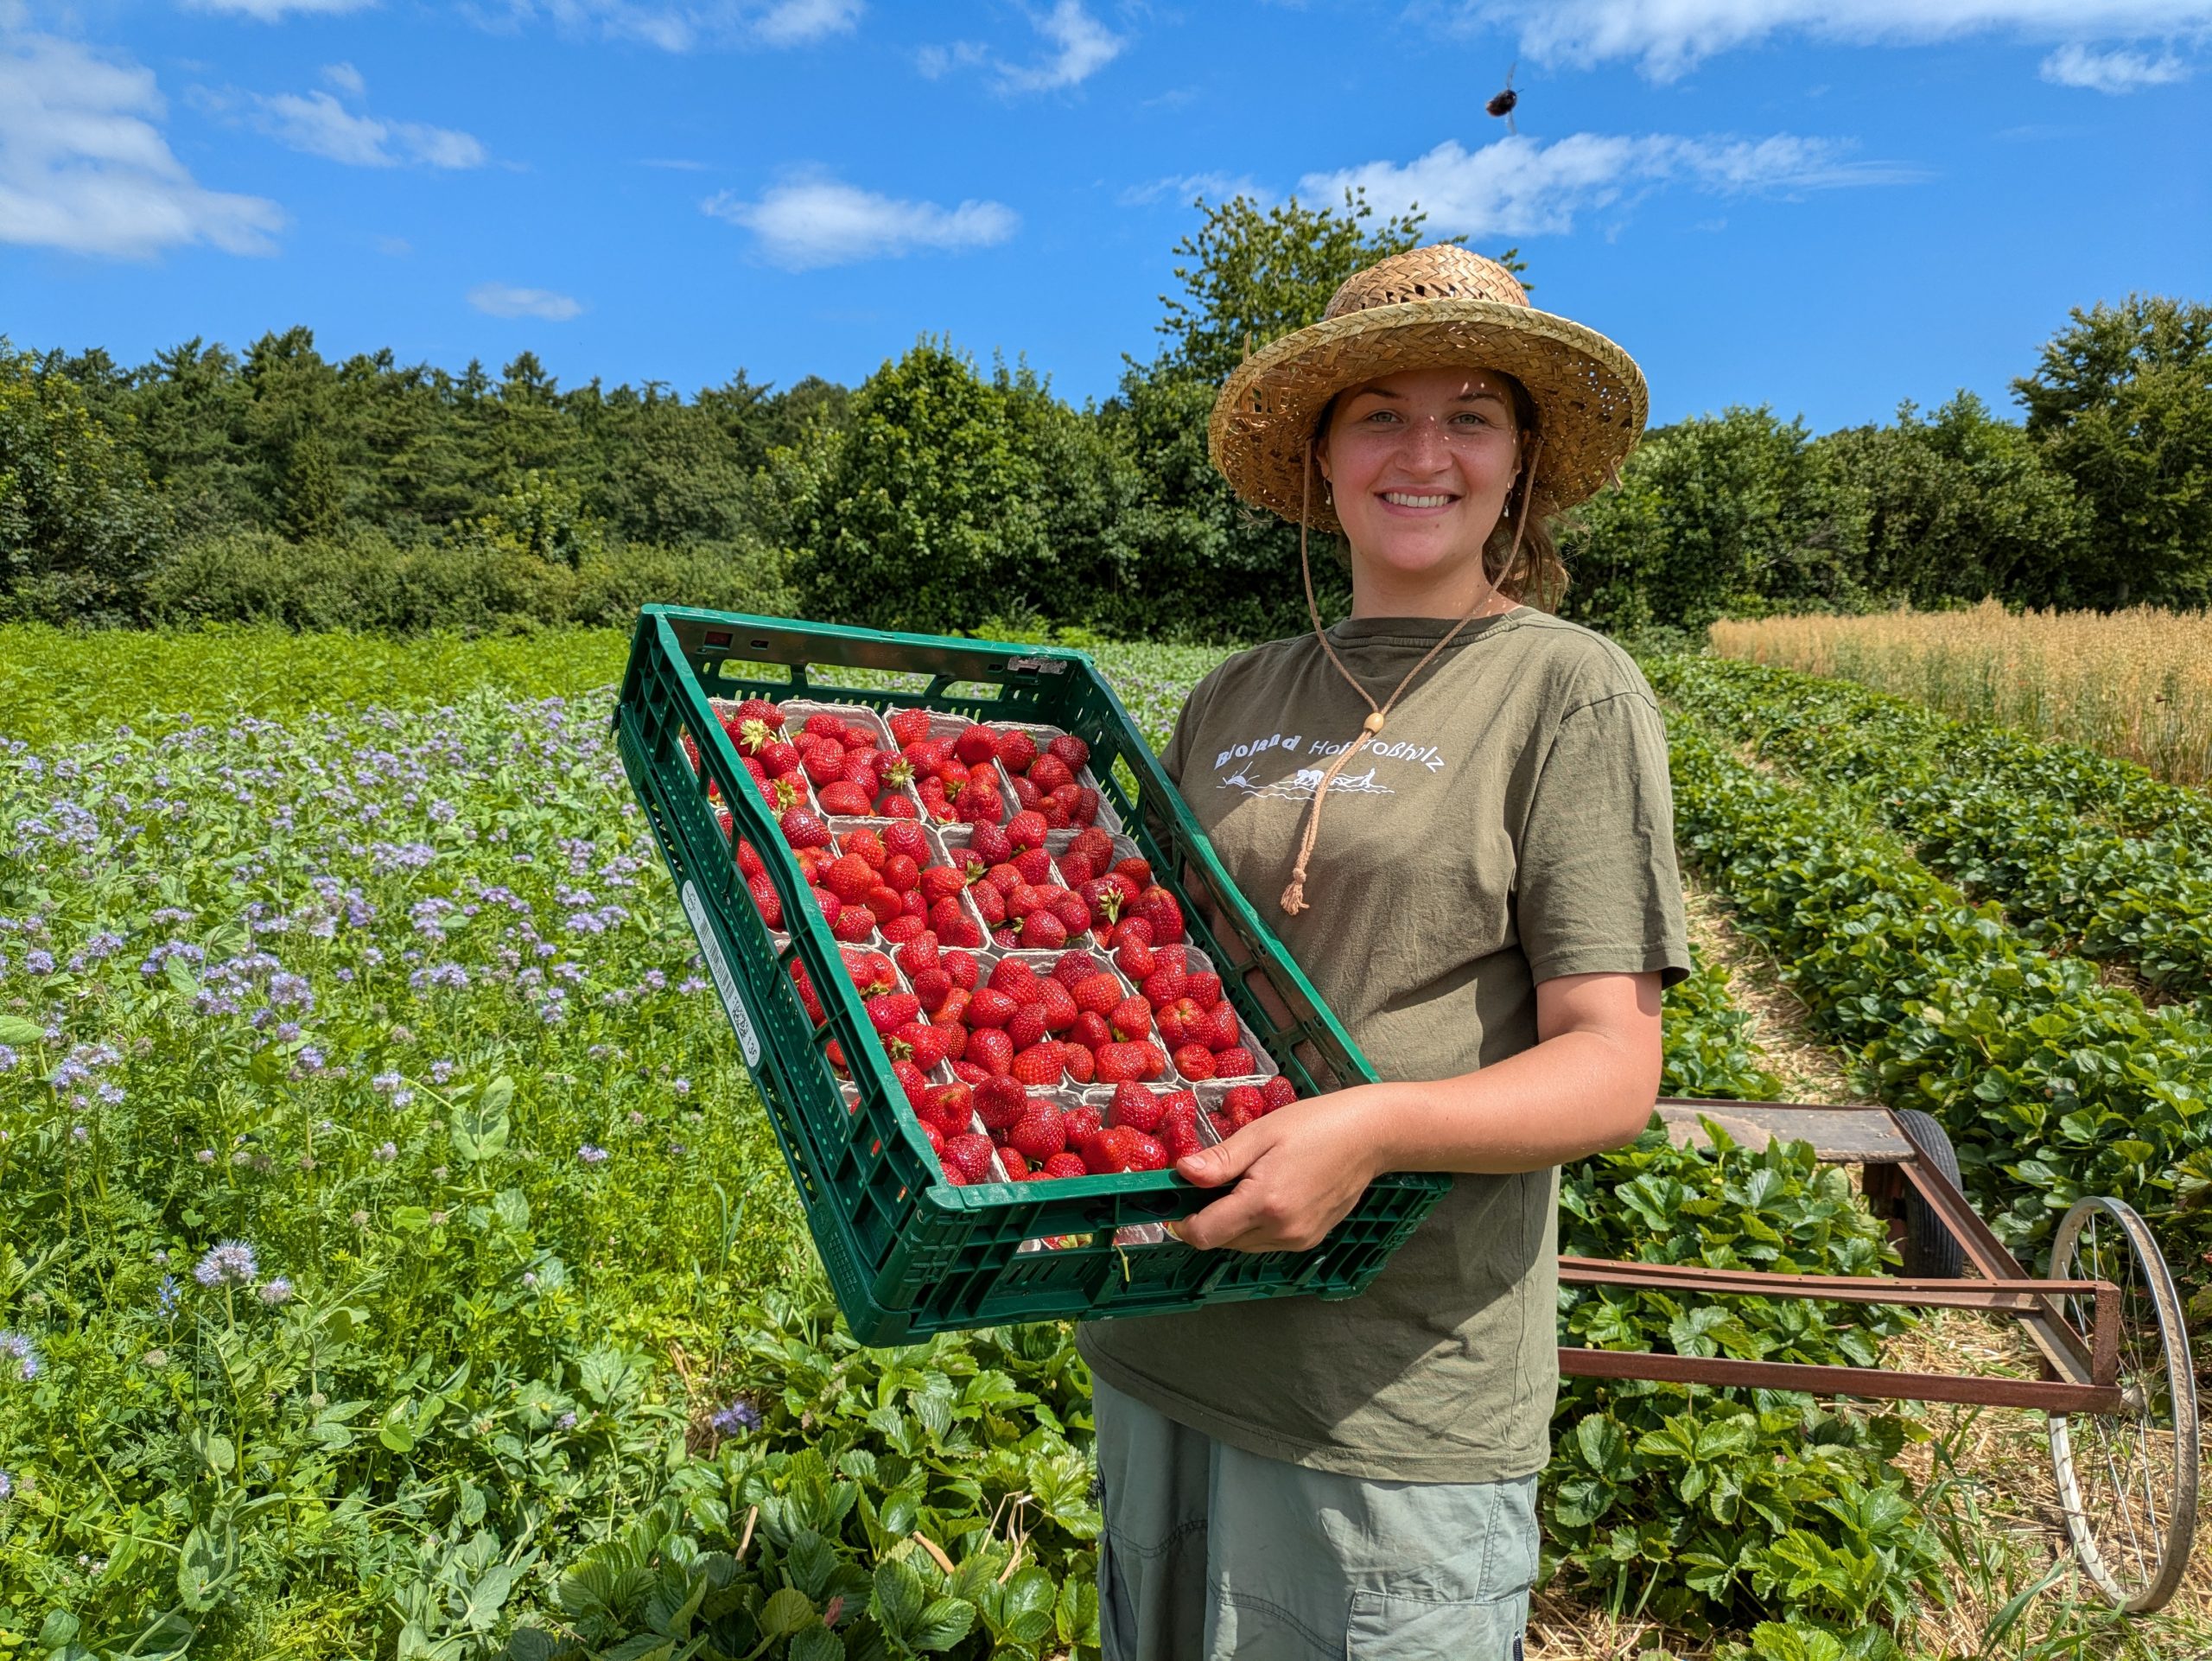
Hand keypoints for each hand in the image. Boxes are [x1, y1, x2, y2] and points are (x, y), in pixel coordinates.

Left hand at [1167, 1086, 1391, 1253]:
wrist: (1369, 1136)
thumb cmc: (1316, 1125)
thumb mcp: (1262, 1133)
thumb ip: (1220, 1160)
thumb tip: (1181, 1173)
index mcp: (1264, 1203)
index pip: (1204, 1235)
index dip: (1183, 1221)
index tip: (1178, 1199)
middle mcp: (1282, 1230)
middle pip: (1221, 1241)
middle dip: (1208, 1216)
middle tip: (1216, 1180)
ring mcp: (1298, 1239)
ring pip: (1243, 1244)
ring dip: (1232, 1222)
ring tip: (1246, 1182)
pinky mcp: (1310, 1240)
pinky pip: (1266, 1241)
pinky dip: (1256, 1224)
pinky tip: (1268, 1192)